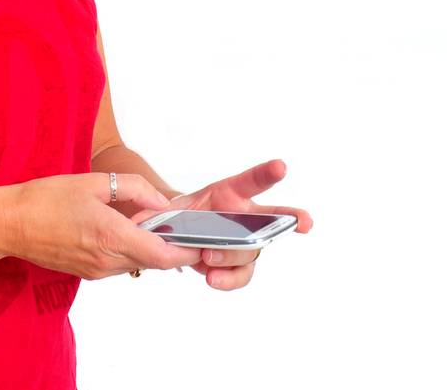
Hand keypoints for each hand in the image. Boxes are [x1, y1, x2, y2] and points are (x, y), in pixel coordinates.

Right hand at [4, 173, 197, 279]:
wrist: (10, 223)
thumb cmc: (46, 199)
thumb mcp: (95, 182)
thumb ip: (135, 189)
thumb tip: (162, 203)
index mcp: (111, 236)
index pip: (164, 256)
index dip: (187, 250)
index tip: (200, 238)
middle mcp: (107, 261)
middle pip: (155, 262)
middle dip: (171, 245)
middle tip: (178, 222)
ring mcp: (97, 271)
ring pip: (138, 263)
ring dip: (149, 247)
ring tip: (147, 221)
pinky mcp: (88, 273)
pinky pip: (120, 264)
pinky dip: (129, 249)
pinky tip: (121, 228)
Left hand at [167, 159, 312, 291]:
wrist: (176, 236)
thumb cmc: (179, 215)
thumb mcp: (165, 206)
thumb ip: (156, 210)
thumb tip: (142, 220)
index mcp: (230, 193)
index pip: (252, 180)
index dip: (267, 173)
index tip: (281, 167)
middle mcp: (245, 216)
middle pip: (272, 217)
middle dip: (292, 217)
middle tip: (304, 221)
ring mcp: (245, 241)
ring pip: (252, 250)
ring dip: (232, 255)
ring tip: (208, 256)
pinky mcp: (237, 264)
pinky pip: (242, 274)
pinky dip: (230, 279)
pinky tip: (213, 279)